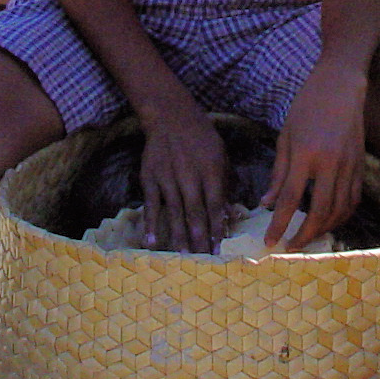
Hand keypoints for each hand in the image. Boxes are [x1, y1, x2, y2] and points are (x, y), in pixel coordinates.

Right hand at [139, 102, 228, 253]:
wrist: (170, 117)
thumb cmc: (201, 138)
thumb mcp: (220, 155)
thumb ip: (224, 184)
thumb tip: (230, 215)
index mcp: (209, 169)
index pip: (214, 204)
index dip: (216, 228)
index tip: (219, 249)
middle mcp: (188, 175)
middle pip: (194, 212)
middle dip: (199, 238)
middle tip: (203, 261)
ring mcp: (167, 177)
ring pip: (173, 211)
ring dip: (178, 235)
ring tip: (183, 257)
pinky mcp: (149, 178)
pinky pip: (150, 204)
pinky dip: (150, 223)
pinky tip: (151, 242)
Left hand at [262, 65, 367, 250]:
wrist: (341, 84)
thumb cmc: (307, 105)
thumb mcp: (285, 134)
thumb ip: (278, 172)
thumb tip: (267, 203)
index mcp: (306, 153)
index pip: (290, 198)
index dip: (279, 224)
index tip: (270, 241)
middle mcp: (330, 162)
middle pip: (319, 211)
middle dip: (304, 235)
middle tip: (291, 247)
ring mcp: (349, 165)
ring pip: (339, 210)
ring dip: (324, 230)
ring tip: (308, 237)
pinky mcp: (361, 165)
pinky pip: (353, 200)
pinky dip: (342, 216)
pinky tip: (330, 222)